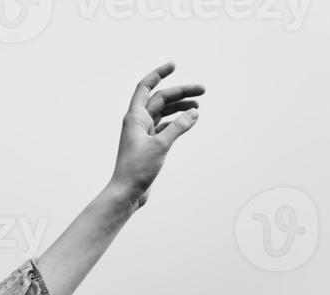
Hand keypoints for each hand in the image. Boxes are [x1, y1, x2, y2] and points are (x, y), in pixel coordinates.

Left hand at [110, 61, 204, 207]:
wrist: (126, 193)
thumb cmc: (137, 170)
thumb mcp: (161, 146)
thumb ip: (178, 127)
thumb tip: (194, 113)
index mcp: (134, 117)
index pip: (145, 87)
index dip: (158, 74)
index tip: (174, 65)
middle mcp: (137, 122)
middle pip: (160, 99)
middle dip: (180, 92)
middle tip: (203, 91)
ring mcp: (143, 134)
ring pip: (163, 113)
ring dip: (180, 107)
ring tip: (198, 107)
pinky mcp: (148, 145)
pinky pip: (164, 127)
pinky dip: (176, 122)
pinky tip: (189, 121)